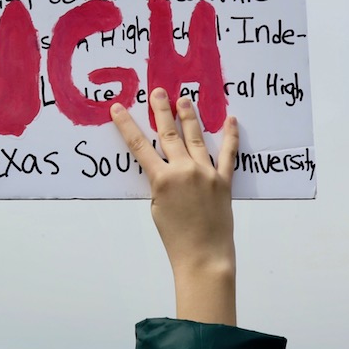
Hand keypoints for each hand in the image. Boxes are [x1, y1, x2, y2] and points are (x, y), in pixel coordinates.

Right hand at [111, 88, 238, 324]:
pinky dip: (230, 136)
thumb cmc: (175, 238)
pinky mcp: (224, 181)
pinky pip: (228, 154)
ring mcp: (206, 173)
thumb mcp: (156, 207)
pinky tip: (230, 119)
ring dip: (189, 116)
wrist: (204, 256)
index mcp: (161, 179)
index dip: (126, 125)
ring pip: (195, 138)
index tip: (118, 109)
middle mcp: (183, 170)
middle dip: (161, 110)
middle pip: (169, 134)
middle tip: (158, 92)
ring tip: (184, 98)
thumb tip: (167, 168)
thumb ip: (160, 183)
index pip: (139, 146)